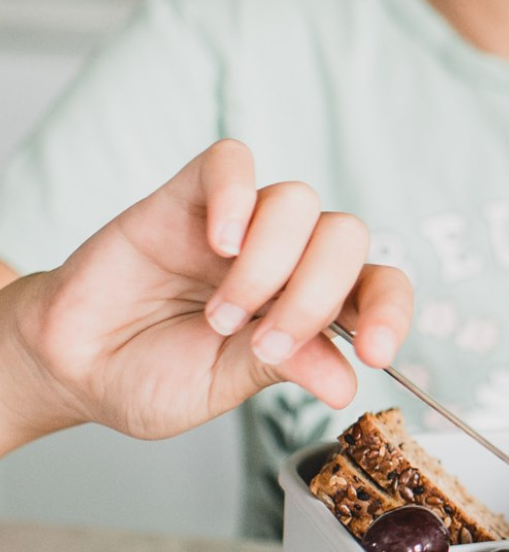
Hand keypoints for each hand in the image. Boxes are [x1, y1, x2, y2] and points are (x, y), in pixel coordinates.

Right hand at [0, 140, 412, 450]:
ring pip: (298, 202)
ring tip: (218, 314)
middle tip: (262, 344)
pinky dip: (236, 199)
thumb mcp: (224, 387)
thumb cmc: (151, 376)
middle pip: (346, 237)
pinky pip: (233, 163)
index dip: (391, 313)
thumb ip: (284, 370)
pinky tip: (217, 244)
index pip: (379, 287)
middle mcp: (288, 260)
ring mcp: (242, 226)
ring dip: (266, 267)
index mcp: (311, 309)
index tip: (375, 354)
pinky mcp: (190, 197)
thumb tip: (346, 381)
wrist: (75, 364)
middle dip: (314, 298)